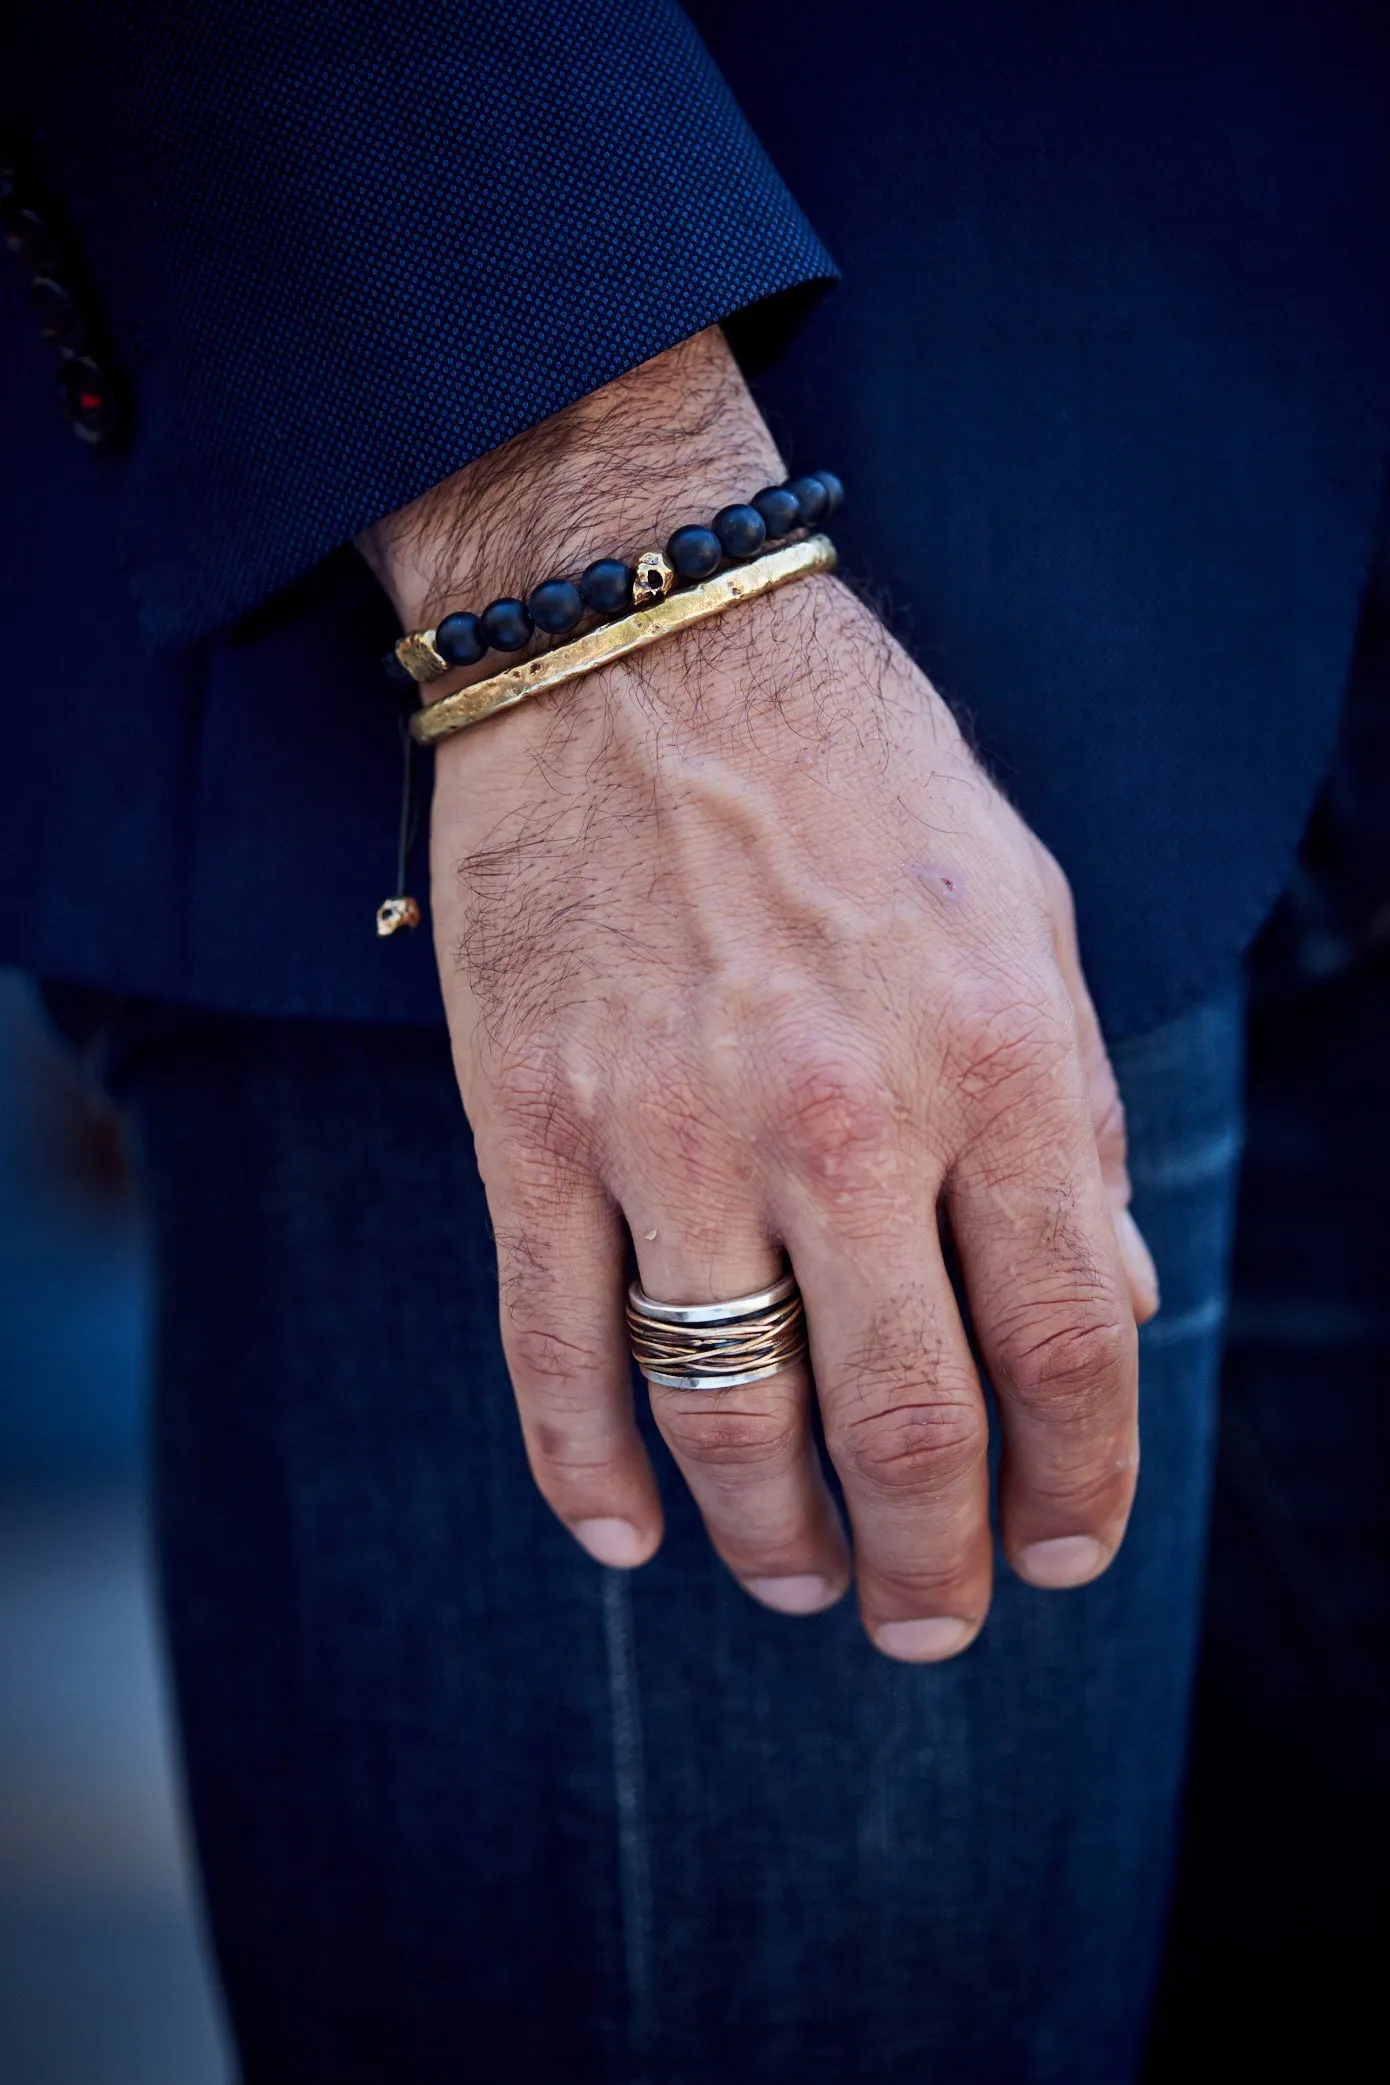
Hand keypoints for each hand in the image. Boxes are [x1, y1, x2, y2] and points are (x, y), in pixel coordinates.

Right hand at [361, 330, 1156, 1660]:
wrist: (640, 641)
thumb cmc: (859, 773)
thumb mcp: (1025, 917)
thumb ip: (1070, 1120)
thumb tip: (1109, 1307)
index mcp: (990, 1060)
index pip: (1062, 1343)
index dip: (1076, 1482)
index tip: (1064, 1552)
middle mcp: (838, 1116)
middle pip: (901, 1422)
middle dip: (930, 1560)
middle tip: (932, 1620)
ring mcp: (666, 1126)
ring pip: (723, 1415)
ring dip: (771, 1537)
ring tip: (798, 1581)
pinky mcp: (529, 1119)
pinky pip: (551, 1344)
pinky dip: (583, 1469)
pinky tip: (627, 1536)